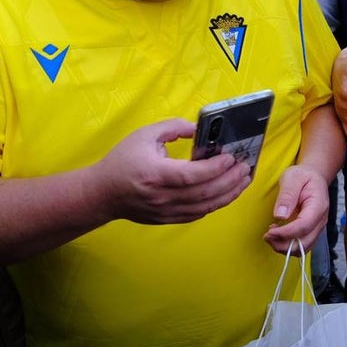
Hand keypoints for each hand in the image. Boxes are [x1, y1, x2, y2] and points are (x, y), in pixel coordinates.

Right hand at [95, 118, 250, 223]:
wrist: (101, 194)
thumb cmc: (121, 161)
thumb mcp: (144, 135)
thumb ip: (173, 127)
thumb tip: (199, 128)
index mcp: (155, 174)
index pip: (192, 175)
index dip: (216, 167)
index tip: (231, 157)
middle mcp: (161, 196)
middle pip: (205, 193)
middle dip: (231, 180)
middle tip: (245, 167)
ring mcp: (165, 211)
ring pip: (205, 207)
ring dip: (229, 194)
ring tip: (243, 180)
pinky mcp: (167, 219)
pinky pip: (198, 214)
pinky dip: (216, 204)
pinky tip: (227, 193)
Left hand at [264, 165, 329, 252]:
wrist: (312, 177)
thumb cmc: (302, 176)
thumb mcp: (292, 178)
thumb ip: (287, 195)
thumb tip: (280, 215)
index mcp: (318, 205)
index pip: (304, 226)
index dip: (285, 233)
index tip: (269, 231)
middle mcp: (321, 220)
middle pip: (305, 243)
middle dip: (283, 244)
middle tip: (266, 235)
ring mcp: (317, 227)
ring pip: (303, 248)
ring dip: (284, 246)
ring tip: (271, 234)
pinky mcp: (311, 231)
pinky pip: (301, 246)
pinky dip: (288, 245)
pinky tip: (278, 234)